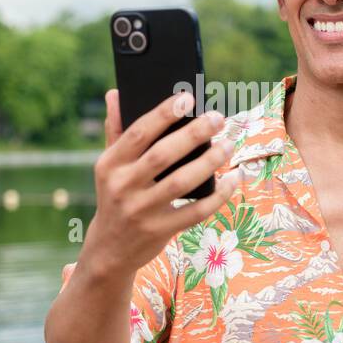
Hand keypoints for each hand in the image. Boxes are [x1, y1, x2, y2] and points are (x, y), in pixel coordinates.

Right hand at [78, 88, 240, 276]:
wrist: (109, 249)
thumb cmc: (115, 196)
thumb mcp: (109, 166)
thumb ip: (116, 130)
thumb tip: (115, 93)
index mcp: (110, 164)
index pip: (138, 133)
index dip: (163, 114)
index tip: (188, 98)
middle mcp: (123, 187)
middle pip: (163, 155)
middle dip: (194, 134)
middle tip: (218, 118)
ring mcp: (141, 211)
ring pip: (182, 182)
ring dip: (210, 162)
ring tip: (228, 145)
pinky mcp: (160, 230)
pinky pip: (196, 211)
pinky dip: (218, 195)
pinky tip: (233, 179)